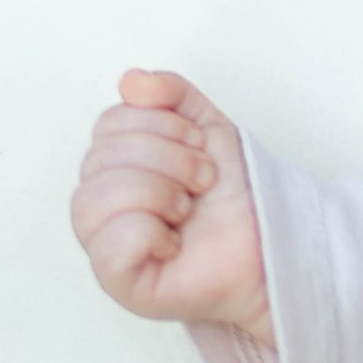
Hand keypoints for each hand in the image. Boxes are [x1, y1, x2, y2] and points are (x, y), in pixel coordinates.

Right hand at [72, 68, 272, 353]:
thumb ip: (171, 94)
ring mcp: (107, 246)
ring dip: (157, 192)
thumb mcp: (206, 126)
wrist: (271, 237)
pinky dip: (148, 233)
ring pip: (92, 200)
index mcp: (118, 166)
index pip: (107, 125)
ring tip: (187, 207)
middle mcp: (103, 205)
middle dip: (167, 159)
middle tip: (203, 179)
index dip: (158, 125)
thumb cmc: (233, 190)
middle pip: (98, 159)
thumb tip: (130, 80)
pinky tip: (173, 242)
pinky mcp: (121, 282)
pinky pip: (107, 248)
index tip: (199, 144)